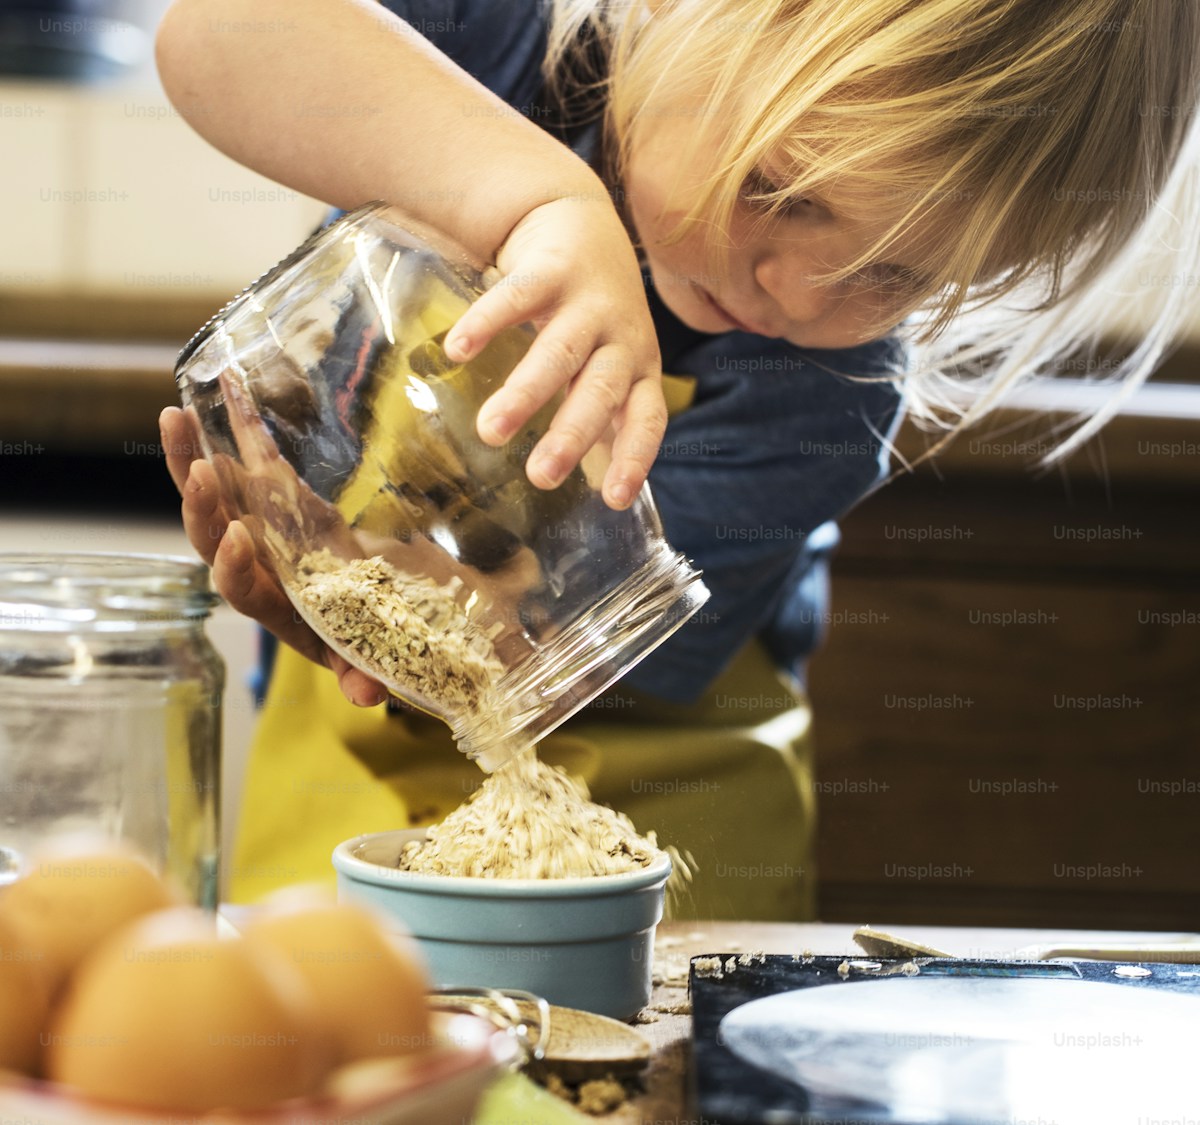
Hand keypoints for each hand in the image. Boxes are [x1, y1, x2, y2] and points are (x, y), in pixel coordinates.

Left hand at [159, 406, 388, 706]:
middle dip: (201, 506)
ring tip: (174, 418)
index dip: (232, 567)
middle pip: (210, 537)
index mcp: (270, 602)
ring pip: (209, 494)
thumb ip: (360, 673)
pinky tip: (218, 386)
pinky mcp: (268, 496)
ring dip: (187, 458)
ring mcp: (253, 525)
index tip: (239, 539)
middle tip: (200, 473)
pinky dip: (226, 427)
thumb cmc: (360, 631)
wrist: (365, 600)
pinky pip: (240, 460)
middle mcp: (251, 564)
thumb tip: (368, 697)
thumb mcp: (364, 653)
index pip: (237, 589)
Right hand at [443, 194, 666, 510]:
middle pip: (600, 391)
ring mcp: (588, 301)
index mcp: (639, 367)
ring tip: (490, 432)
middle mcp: (621, 336)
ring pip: (559, 352)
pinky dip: (487, 323)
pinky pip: (517, 298)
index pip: (647, 418)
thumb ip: (599, 411)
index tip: (614, 501)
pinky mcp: (551, 269)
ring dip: (526, 393)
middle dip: (571, 435)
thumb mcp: (609, 360)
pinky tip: (457, 351)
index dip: (633, 457)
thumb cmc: (593, 312)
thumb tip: (589, 483)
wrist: (580, 218)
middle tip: (540, 477)